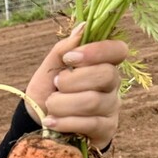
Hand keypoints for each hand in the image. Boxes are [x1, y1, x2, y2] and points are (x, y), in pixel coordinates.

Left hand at [25, 24, 127, 149]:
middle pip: (106, 75)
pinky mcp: (106, 130)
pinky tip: (51, 122)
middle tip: (57, 85)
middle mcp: (113, 85)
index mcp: (102, 64)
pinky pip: (90, 124)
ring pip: (94, 101)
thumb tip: (83, 26)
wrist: (38, 125)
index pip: (118, 50)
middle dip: (72, 80)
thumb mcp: (50, 69)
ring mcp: (112, 109)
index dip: (97, 51)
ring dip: (63, 103)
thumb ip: (64, 49)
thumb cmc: (48, 92)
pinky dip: (65, 122)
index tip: (70, 58)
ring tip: (50, 105)